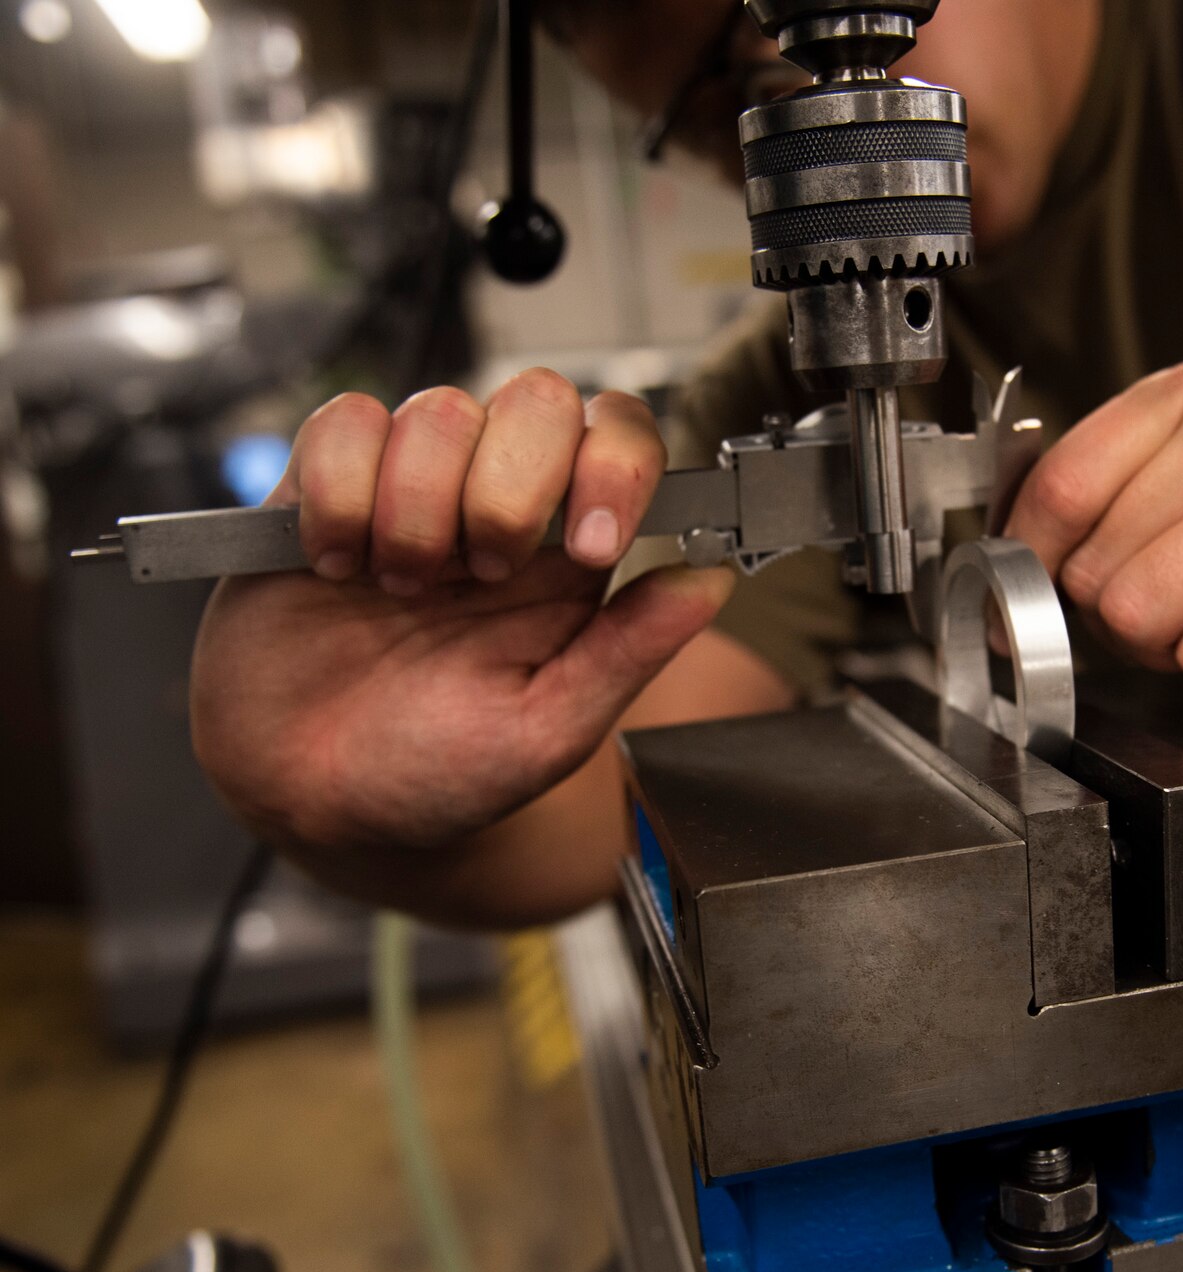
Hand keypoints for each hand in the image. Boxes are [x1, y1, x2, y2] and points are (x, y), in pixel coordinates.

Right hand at [190, 371, 733, 852]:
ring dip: (419, 506)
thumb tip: (712, 578)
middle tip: (482, 576)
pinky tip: (338, 564)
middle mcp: (501, 500)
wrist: (310, 801)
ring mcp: (414, 484)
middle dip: (513, 487)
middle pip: (540, 398)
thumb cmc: (436, 769)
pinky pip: (344, 424)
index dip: (619, 466)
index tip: (590, 545)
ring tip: (398, 587)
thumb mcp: (549, 729)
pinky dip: (341, 493)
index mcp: (572, 551)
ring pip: (440, 409)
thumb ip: (631, 649)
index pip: (623, 438)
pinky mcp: (324, 483)